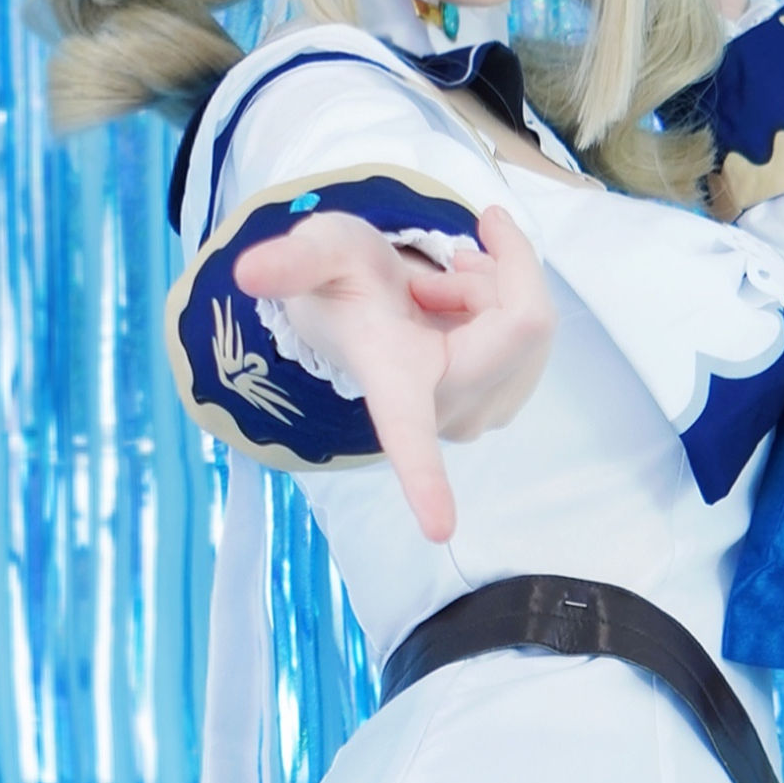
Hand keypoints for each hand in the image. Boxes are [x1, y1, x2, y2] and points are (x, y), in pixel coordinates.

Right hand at [233, 203, 551, 542]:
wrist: (363, 297)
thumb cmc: (341, 279)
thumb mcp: (318, 252)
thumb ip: (290, 263)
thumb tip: (246, 270)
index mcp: (394, 389)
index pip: (408, 440)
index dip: (425, 483)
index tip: (439, 530)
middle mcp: (440, 413)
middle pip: (523, 324)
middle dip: (497, 269)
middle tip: (441, 263)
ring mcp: (478, 415)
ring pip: (533, 322)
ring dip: (497, 286)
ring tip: (439, 290)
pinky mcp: (505, 404)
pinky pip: (537, 332)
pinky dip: (508, 299)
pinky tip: (464, 304)